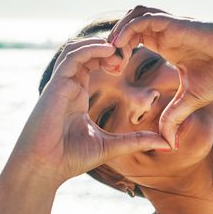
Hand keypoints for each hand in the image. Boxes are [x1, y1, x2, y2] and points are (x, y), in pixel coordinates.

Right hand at [7, 38, 171, 186]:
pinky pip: (71, 58)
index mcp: (78, 97)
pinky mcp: (55, 86)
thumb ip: (138, 140)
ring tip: (120, 53)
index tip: (131, 63)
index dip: (112, 58)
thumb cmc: (71, 159)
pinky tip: (108, 50)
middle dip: (108, 49)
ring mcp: (61, 85)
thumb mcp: (113, 146)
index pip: (93, 65)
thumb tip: (167, 143)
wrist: (45, 168)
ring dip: (99, 45)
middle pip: (86, 53)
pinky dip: (89, 49)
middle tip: (128, 55)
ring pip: (77, 50)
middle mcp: (69, 87)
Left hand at [110, 6, 212, 148]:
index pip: (133, 39)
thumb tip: (167, 145)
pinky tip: (122, 49)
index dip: (119, 53)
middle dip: (113, 42)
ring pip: (133, 16)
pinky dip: (128, 30)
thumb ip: (174, 118)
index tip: (113, 72)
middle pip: (128, 25)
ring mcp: (170, 25)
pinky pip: (144, 19)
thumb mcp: (191, 101)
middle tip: (108, 65)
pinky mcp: (176, 23)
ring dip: (119, 33)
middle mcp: (166, 32)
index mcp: (167, 44)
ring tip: (113, 56)